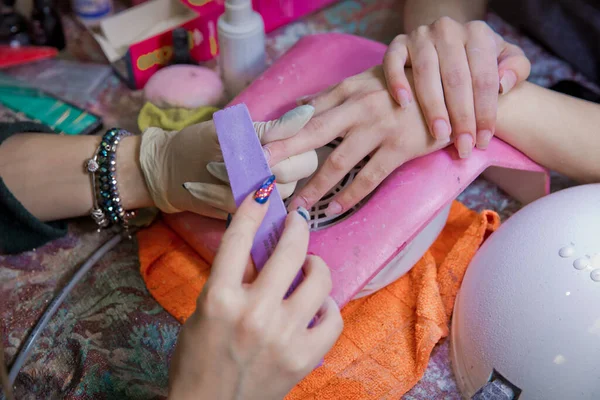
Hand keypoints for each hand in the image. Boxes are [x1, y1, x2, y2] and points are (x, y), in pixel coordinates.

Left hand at [139, 105, 318, 218]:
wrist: (167, 171)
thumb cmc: (198, 144)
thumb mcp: (230, 131)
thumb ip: (269, 130)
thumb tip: (307, 113)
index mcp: (280, 144)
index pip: (307, 148)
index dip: (287, 150)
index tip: (260, 150)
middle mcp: (280, 170)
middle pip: (299, 174)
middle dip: (266, 170)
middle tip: (234, 162)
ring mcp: (265, 194)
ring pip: (277, 195)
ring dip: (241, 184)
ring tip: (213, 171)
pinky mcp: (249, 214)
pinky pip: (250, 210)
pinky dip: (223, 198)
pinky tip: (204, 188)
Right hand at [168, 193, 342, 399]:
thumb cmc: (198, 360)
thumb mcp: (202, 312)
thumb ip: (231, 280)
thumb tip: (259, 247)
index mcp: (218, 299)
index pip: (238, 239)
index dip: (253, 208)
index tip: (265, 190)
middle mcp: (253, 313)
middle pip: (288, 251)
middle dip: (298, 227)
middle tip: (300, 221)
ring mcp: (283, 336)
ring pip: (318, 280)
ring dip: (317, 265)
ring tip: (312, 266)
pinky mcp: (304, 357)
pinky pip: (333, 317)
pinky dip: (327, 307)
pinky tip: (318, 305)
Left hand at [265, 66, 449, 215]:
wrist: (452, 90)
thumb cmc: (404, 86)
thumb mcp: (367, 80)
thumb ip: (333, 95)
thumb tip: (298, 105)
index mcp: (349, 89)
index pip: (307, 112)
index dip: (282, 130)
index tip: (258, 146)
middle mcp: (359, 107)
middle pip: (313, 132)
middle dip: (284, 152)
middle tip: (261, 170)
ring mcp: (379, 128)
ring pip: (338, 162)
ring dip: (315, 186)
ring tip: (297, 206)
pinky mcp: (400, 147)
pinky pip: (369, 177)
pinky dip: (350, 195)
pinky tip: (334, 208)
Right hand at [383, 17, 529, 155]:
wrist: (445, 39)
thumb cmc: (477, 59)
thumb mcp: (504, 57)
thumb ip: (516, 69)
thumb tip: (503, 86)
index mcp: (478, 33)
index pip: (484, 77)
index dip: (485, 112)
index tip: (483, 141)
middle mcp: (448, 30)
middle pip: (456, 78)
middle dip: (461, 116)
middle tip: (462, 146)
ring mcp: (421, 35)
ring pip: (426, 73)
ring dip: (433, 107)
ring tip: (439, 135)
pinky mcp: (398, 43)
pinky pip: (393, 62)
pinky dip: (397, 82)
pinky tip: (403, 105)